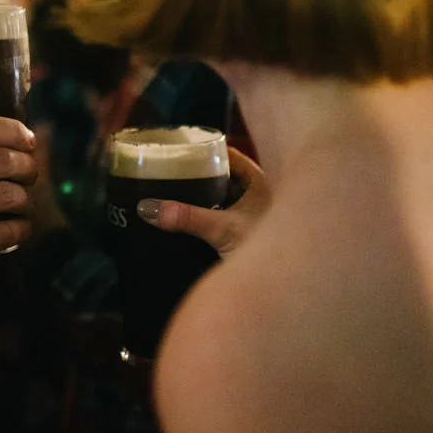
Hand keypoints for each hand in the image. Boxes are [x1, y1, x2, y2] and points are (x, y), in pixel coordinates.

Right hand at [0, 116, 38, 305]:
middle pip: (2, 160)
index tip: (27, 139)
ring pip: (7, 196)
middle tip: (31, 173)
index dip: (14, 131)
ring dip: (26, 200)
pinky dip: (18, 231)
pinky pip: (1, 234)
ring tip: (24, 203)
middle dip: (27, 166)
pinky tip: (17, 229)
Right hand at [136, 146, 269, 257]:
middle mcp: (260, 195)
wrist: (283, 282)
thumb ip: (186, 217)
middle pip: (225, 176)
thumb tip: (148, 208)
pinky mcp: (251, 234)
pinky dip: (211, 215)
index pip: (230, 155)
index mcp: (260, 182)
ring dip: (206, 197)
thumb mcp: (221, 229)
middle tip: (172, 172)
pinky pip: (227, 216)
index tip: (182, 150)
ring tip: (176, 193)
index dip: (206, 150)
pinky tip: (192, 220)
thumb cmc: (269, 250)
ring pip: (226, 197)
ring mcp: (256, 215)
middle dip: (201, 175)